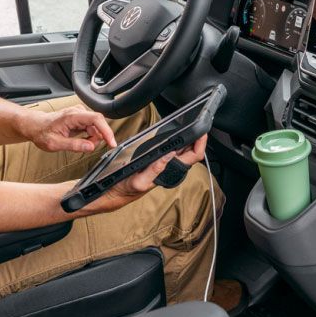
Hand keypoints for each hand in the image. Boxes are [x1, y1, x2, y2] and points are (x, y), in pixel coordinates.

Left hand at [25, 106, 117, 153]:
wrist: (35, 126)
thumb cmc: (42, 132)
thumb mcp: (55, 143)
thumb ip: (74, 145)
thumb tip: (90, 147)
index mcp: (72, 116)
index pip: (96, 119)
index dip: (106, 131)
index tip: (112, 142)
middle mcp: (77, 112)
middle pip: (98, 124)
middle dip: (98, 138)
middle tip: (87, 147)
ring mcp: (79, 114)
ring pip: (95, 127)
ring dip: (92, 138)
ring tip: (79, 144)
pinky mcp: (80, 118)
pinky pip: (91, 127)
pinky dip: (90, 136)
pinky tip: (81, 140)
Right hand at [85, 134, 208, 214]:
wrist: (113, 193)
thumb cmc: (124, 189)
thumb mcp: (139, 181)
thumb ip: (155, 169)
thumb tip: (170, 155)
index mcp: (167, 172)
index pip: (192, 158)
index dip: (200, 144)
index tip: (202, 131)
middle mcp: (168, 168)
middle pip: (190, 152)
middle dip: (198, 138)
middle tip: (200, 122)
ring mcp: (162, 165)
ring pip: (182, 151)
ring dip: (189, 139)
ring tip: (192, 124)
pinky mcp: (155, 162)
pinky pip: (170, 149)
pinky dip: (177, 140)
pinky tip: (177, 133)